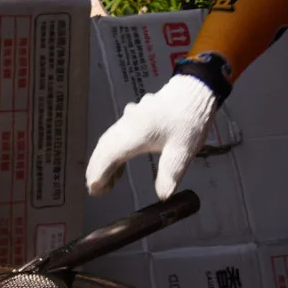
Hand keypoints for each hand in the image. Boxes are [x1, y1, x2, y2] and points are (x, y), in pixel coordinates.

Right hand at [87, 74, 219, 200]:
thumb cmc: (188, 121)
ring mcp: (129, 119)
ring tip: (106, 185)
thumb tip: (163, 196)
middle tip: (95, 191)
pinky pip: (116, 137)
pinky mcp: (133, 119)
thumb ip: (170, 173)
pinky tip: (118, 169)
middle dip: (96, 169)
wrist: (194, 91)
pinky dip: (113, 154)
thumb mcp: (183, 151)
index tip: (94, 189)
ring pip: (108, 141)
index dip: (100, 172)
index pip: (111, 154)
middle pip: (105, 147)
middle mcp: (128, 123)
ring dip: (103, 162)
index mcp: (137, 131)